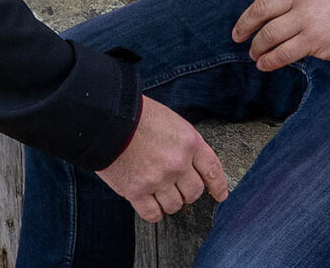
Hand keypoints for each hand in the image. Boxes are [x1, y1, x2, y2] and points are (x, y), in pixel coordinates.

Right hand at [97, 96, 227, 221]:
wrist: (108, 120)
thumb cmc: (137, 116)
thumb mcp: (171, 122)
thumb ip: (183, 144)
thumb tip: (189, 164)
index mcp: (189, 142)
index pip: (212, 169)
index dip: (218, 185)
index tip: (220, 194)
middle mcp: (178, 163)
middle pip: (194, 192)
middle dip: (188, 192)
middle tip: (178, 188)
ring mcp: (158, 179)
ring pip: (175, 205)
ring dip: (170, 202)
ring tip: (160, 192)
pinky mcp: (137, 191)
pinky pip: (153, 213)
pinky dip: (153, 212)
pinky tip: (150, 204)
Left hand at [222, 0, 329, 71]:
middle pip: (259, 10)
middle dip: (244, 26)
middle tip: (237, 35)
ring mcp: (308, 17)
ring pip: (268, 35)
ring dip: (256, 47)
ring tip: (253, 54)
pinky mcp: (315, 40)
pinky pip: (282, 54)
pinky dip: (269, 61)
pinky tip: (265, 64)